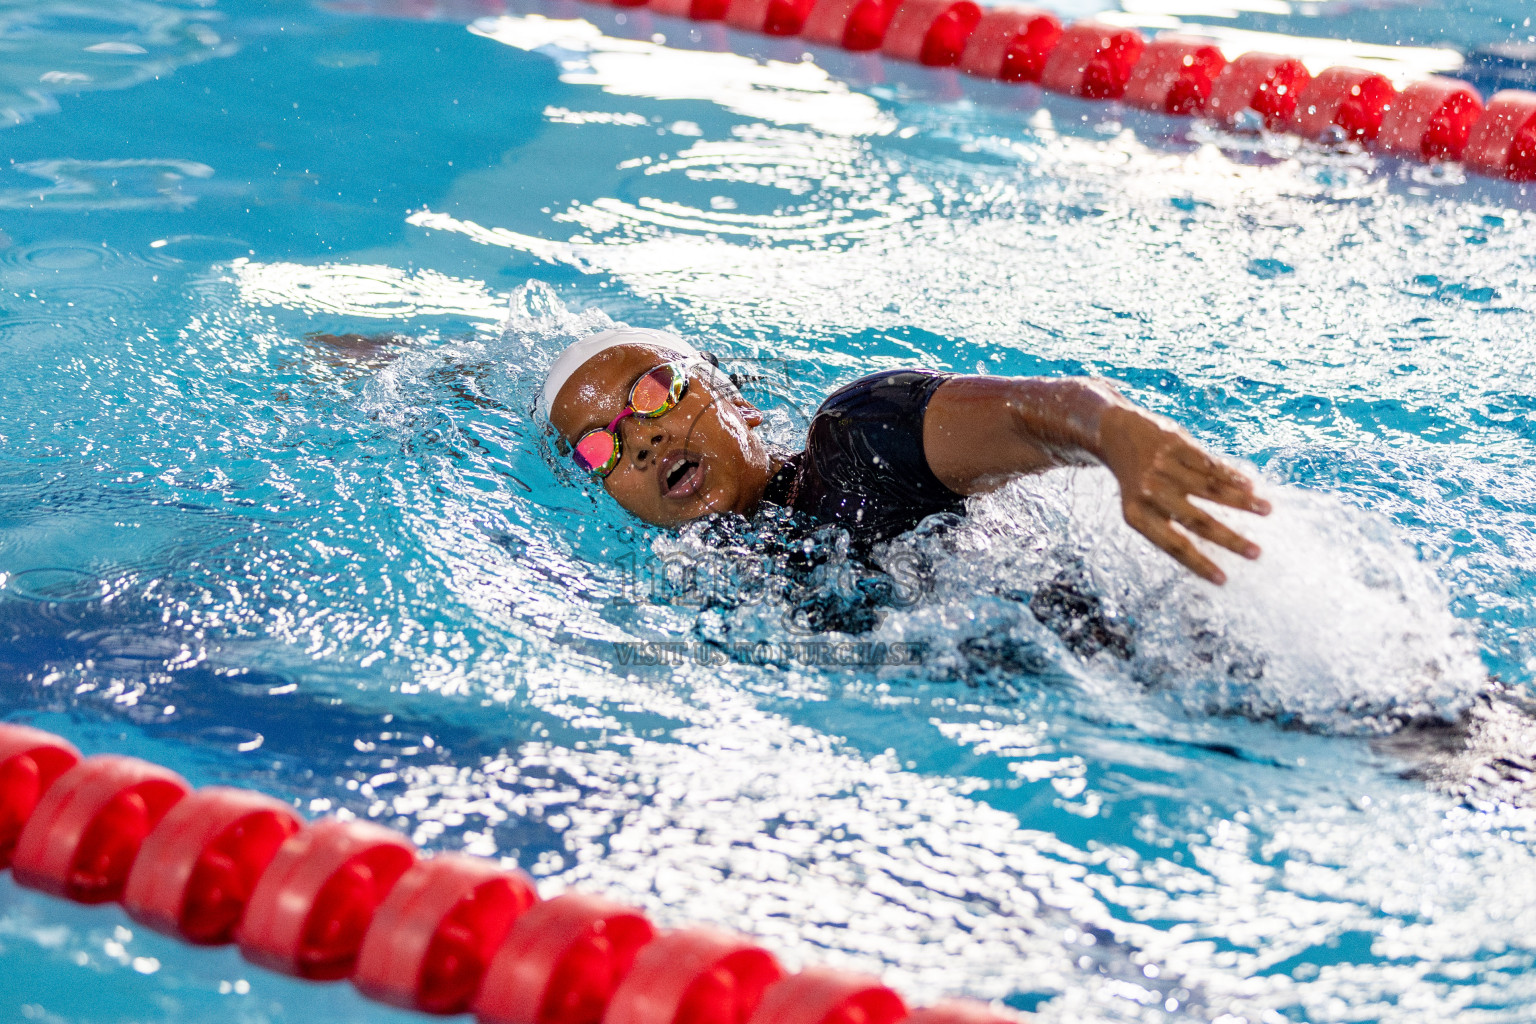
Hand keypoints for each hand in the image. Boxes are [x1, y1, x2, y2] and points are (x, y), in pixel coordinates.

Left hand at [1097, 405, 1269, 584]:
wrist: (1117, 432)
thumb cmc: (1138, 480)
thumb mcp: (1140, 504)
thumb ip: (1169, 522)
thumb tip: (1209, 552)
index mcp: (1138, 515)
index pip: (1173, 546)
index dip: (1198, 564)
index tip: (1223, 580)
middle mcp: (1150, 493)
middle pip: (1197, 521)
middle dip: (1230, 540)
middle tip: (1256, 554)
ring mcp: (1164, 468)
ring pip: (1211, 489)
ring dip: (1243, 502)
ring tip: (1267, 510)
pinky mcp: (1176, 445)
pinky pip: (1211, 465)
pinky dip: (1233, 476)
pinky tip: (1252, 487)